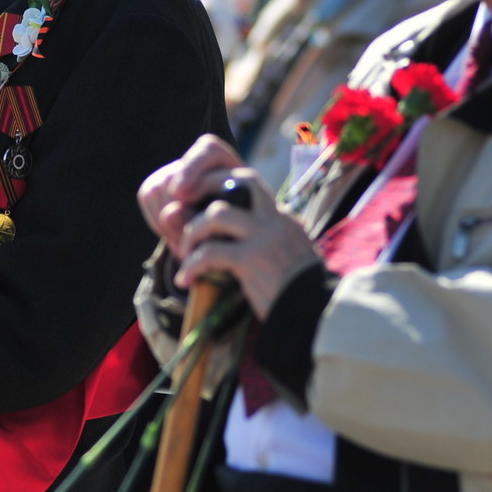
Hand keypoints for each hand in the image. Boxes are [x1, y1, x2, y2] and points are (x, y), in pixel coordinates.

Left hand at [139, 136, 317, 318]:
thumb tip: (187, 217)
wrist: (312, 316)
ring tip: (185, 255)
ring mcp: (267, 236)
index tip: (190, 192)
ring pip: (217, 214)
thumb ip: (235, 234)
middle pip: (237, 178)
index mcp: (278, 214)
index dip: (213, 176)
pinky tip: (186, 280)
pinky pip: (211, 252)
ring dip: (192, 232)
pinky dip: (192, 265)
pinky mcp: (254, 259)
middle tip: (179, 206)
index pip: (245, 176)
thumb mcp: (266, 253)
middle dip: (202, 185)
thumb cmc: (283, 289)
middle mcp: (276, 217)